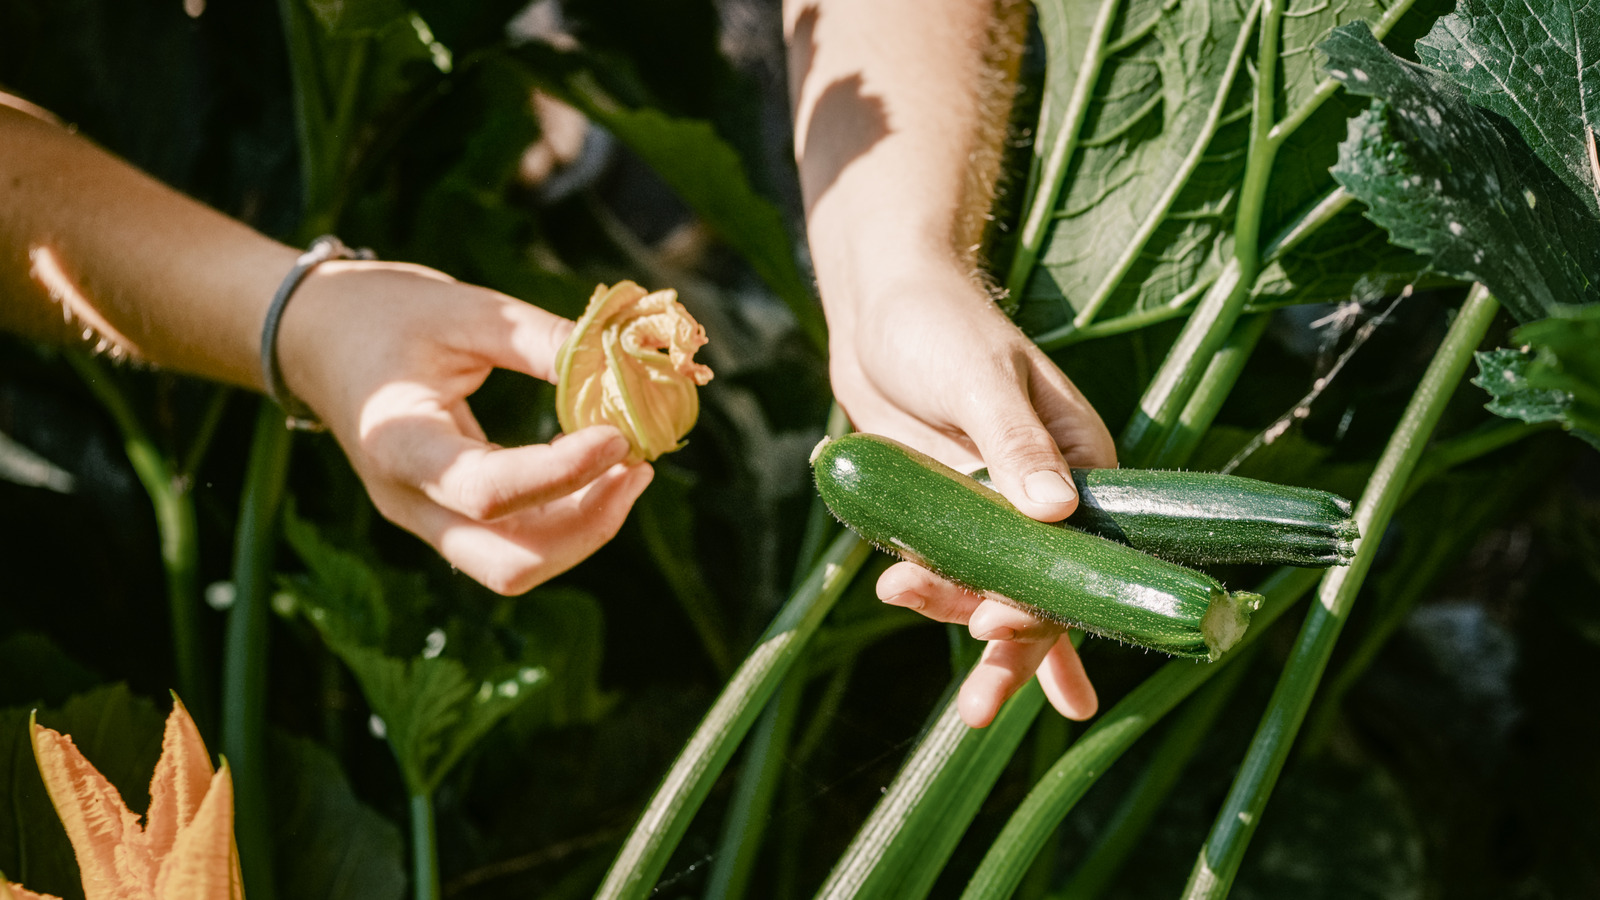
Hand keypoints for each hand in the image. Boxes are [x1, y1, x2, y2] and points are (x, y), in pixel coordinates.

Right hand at [278, 261, 652, 594]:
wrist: (317, 337)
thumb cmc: (386, 313)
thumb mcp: (464, 308)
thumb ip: (541, 340)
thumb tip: (625, 364)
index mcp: (396, 444)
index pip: (487, 491)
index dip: (563, 473)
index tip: (620, 435)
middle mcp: (406, 502)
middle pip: (507, 562)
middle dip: (586, 526)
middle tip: (638, 466)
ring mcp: (424, 520)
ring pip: (515, 566)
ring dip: (584, 529)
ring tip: (632, 468)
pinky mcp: (446, 519)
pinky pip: (514, 545)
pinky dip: (566, 521)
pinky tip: (601, 473)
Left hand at [826, 264, 1116, 726]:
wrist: (879, 307)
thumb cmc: (939, 324)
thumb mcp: (979, 379)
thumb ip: (1014, 444)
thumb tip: (1056, 509)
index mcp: (1082, 462)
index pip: (1082, 553)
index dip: (1045, 602)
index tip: (996, 627)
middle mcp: (1049, 496)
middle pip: (1043, 590)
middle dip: (1013, 650)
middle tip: (981, 707)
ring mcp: (996, 507)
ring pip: (991, 586)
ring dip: (954, 610)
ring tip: (899, 595)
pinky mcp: (949, 509)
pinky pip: (950, 566)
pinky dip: (934, 591)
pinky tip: (907, 599)